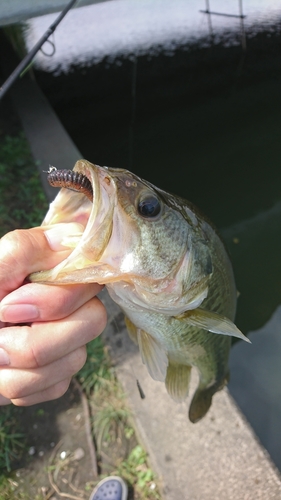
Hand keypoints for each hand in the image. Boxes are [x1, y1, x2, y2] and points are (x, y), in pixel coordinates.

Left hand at [0, 225, 106, 405]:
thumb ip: (23, 251)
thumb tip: (68, 241)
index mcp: (55, 265)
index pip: (91, 273)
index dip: (56, 299)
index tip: (8, 307)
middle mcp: (72, 296)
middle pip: (94, 320)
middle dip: (36, 343)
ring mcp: (71, 334)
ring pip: (76, 359)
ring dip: (21, 371)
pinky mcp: (62, 368)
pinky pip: (59, 385)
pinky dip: (22, 386)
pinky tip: (4, 373)